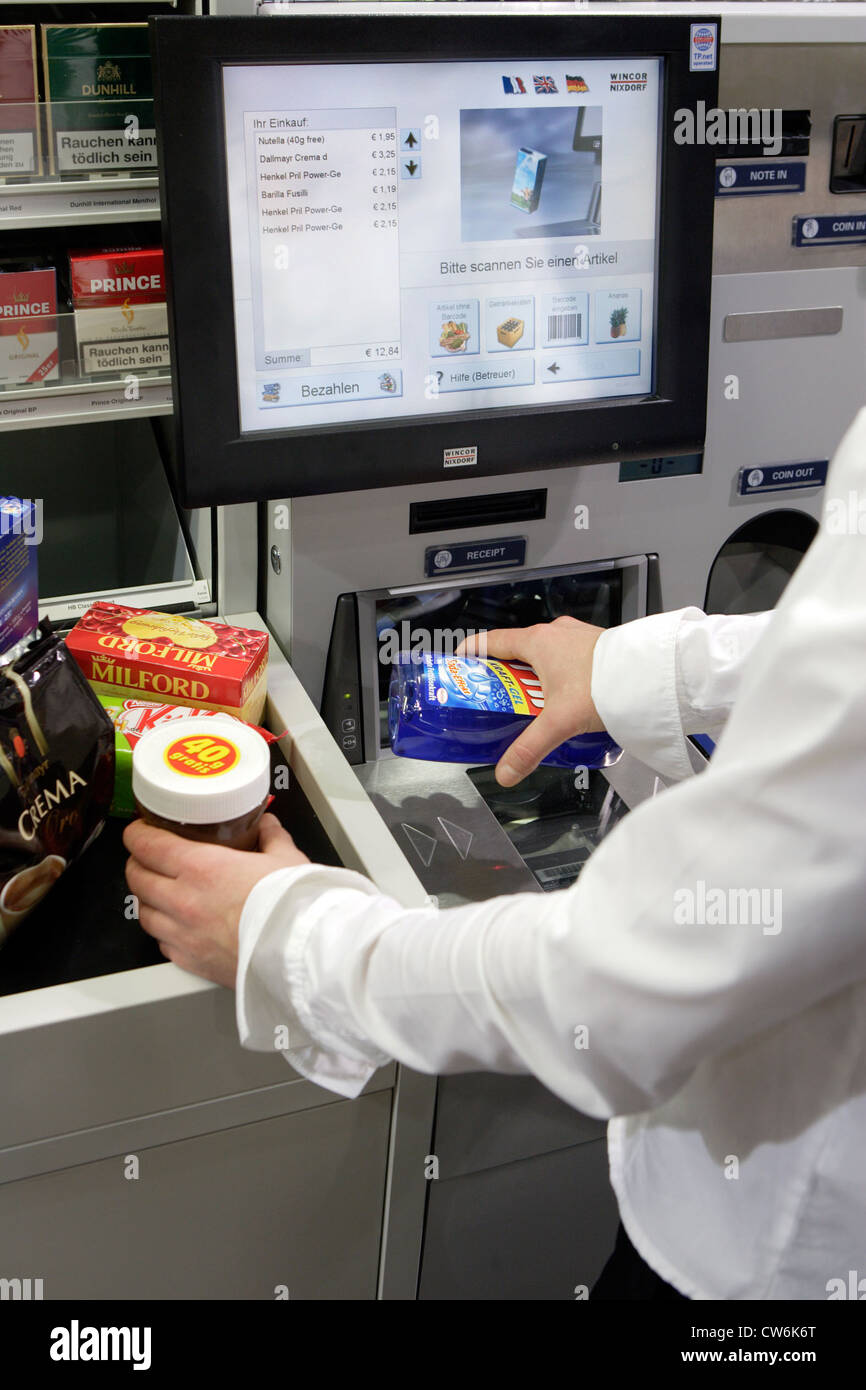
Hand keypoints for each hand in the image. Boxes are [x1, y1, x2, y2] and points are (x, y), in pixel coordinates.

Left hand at [123, 813, 308, 988]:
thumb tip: (267, 826)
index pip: (146, 845)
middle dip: (136, 863)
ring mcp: (183, 934)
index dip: (136, 834)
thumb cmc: (292, 907)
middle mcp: (183, 900)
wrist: (301, 953)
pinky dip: (163, 931)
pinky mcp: (191, 961)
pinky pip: (161, 943)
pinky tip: (177, 925)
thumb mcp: (286, 858)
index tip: (139, 830)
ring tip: (158, 891)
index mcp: (201, 867)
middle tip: (146, 857)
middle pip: (136, 877)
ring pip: (142, 913)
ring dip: (146, 899)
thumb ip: (271, 837)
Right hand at [456, 616, 605, 786]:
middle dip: (506, 675)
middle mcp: (557, 634)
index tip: (462, 663)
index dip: (474, 652)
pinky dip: (560, 677)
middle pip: (519, 652)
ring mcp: (579, 639)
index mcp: (538, 641)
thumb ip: (528, 748)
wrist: (650, 676)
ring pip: (546, 656)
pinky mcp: (598, 649)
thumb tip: (506, 771)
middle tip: (498, 698)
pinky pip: (569, 660)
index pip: (492, 641)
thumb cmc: (605, 684)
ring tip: (534, 705)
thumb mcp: (558, 722)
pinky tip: (567, 701)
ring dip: (535, 677)